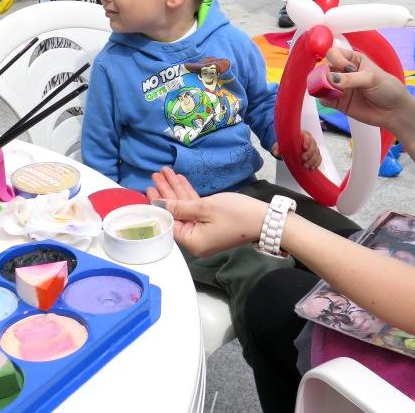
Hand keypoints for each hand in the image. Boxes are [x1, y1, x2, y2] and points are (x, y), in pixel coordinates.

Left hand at [148, 167, 266, 256]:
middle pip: (175, 213)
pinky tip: (180, 180)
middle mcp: (195, 239)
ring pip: (185, 208)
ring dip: (176, 190)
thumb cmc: (235, 214)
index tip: (149, 188)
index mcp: (192, 241)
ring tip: (165, 172)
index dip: (158, 204)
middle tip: (155, 175)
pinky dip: (188, 195)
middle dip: (166, 192)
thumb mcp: (204, 208)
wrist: (265, 219)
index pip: (168, 222)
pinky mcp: (212, 222)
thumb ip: (179, 206)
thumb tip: (158, 204)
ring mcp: (204, 231)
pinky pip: (195, 208)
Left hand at [270, 129, 320, 168]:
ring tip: (306, 166)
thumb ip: (277, 147)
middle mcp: (309, 140)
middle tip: (303, 159)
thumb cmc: (286, 145)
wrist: (288, 149)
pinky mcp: (315, 155)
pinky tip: (312, 167)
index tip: (304, 147)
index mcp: (302, 135)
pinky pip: (319, 158)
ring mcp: (313, 148)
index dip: (307, 141)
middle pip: (314, 145)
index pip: (307, 136)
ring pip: (317, 153)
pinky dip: (316, 163)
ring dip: (312, 160)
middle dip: (310, 153)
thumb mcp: (280, 145)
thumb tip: (275, 152)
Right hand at [322, 47, 412, 129]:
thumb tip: (329, 78)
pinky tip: (330, 99)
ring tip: (327, 91)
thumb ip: (350, 79)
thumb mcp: (371, 78)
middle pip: (325, 68)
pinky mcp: (338, 103)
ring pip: (322, 84)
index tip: (344, 68)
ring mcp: (340, 88)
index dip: (335, 59)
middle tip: (329, 81)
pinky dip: (323, 98)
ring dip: (321, 86)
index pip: (334, 54)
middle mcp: (343, 72)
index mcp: (353, 60)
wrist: (394, 112)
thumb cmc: (387, 88)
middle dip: (323, 73)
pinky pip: (325, 99)